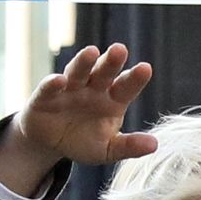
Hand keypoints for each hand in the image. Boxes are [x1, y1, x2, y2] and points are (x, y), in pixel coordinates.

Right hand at [0, 43, 156, 195]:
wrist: (50, 143)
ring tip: (92, 52)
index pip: (126, 87)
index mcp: (112, 101)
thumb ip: (129, 146)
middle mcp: (92, 90)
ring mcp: (69, 90)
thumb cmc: (83, 141)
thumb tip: (155, 145)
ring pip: (78, 73)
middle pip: (104, 73)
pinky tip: (59, 80)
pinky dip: (52, 83)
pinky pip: (48, 88)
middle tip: (120, 50)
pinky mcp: (45, 97)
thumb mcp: (108, 149)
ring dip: (84, 63)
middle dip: (111, 62)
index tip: (146, 69)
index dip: (135, 79)